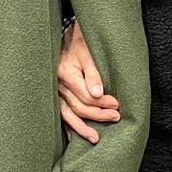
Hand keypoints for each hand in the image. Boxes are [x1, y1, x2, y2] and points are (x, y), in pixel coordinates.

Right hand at [56, 21, 120, 143]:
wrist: (65, 33)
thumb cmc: (78, 40)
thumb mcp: (88, 51)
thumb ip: (93, 73)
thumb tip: (98, 94)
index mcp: (65, 73)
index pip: (85, 96)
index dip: (102, 103)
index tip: (117, 105)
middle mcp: (57, 84)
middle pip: (78, 106)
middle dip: (97, 115)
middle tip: (115, 117)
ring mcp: (54, 90)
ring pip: (66, 114)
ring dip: (81, 127)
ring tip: (95, 138)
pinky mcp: (55, 93)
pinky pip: (60, 112)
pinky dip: (67, 125)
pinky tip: (73, 136)